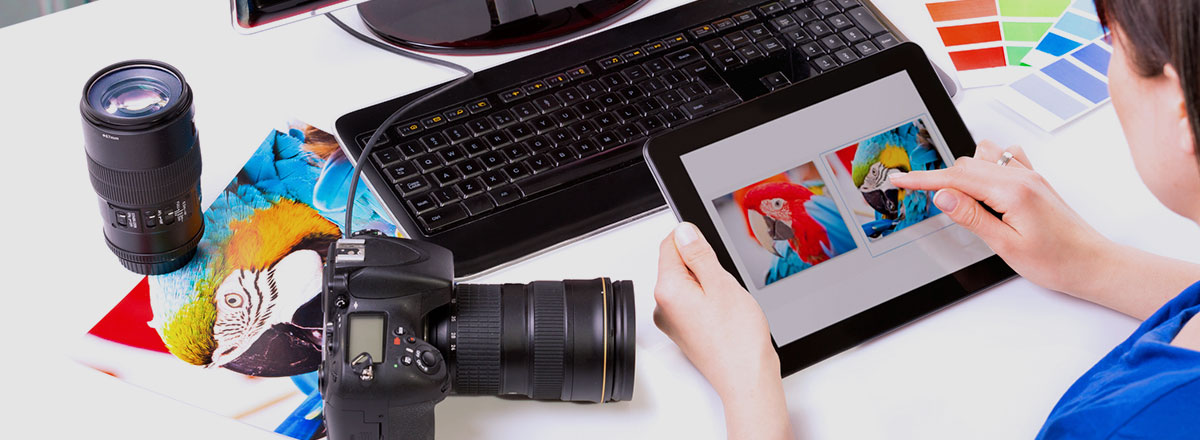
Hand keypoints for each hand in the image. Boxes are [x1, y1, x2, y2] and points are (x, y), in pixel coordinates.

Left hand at [654, 223, 791, 438]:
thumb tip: (683, 231)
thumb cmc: (738, 339)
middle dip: (702, 264)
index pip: (668, 245)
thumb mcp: (721, 283)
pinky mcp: (685, 331)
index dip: (691, 238)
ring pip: (688, 284)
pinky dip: (709, 300)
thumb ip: (698, 254)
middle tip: (725, 281)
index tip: (709, 244)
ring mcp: (673, 321)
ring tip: (727, 302)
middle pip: (677, 265)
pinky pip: (693, 303)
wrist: (747, 379)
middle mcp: (663, 306)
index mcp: (667, 290)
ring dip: (708, 283)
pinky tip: (726, 313)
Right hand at [889, 141, 1110, 296]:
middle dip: (941, 179)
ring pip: (983, 157)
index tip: (902, 180)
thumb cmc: (1057, 261)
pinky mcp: (1035, 181)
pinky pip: (1004, 158)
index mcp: (1013, 192)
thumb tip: (944, 196)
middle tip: (925, 199)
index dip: (923, 180)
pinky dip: (986, 165)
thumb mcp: (1006, 246)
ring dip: (964, 171)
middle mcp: (1022, 177)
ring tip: (959, 199)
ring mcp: (1030, 176)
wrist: (1092, 264)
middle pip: (966, 164)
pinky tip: (984, 185)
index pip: (956, 179)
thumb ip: (972, 217)